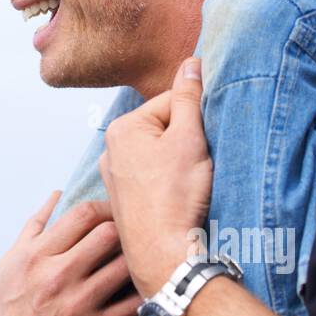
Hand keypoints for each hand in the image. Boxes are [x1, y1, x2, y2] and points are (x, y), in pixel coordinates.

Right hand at [0, 189, 141, 315]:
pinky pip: (133, 303)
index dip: (105, 207)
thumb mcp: (9, 266)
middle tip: (133, 233)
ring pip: (126, 265)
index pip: (82, 215)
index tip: (113, 213)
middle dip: (124, 229)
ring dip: (137, 258)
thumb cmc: (11, 312)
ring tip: (142, 257)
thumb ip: (33, 228)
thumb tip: (56, 195)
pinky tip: (145, 286)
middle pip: (109, 235)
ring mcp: (79, 305)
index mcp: (35, 257)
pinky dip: (143, 291)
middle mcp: (57, 278)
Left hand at [98, 58, 212, 298]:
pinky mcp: (125, 200)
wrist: (163, 253)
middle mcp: (110, 149)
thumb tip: (191, 62)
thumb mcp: (190, 138)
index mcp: (122, 127)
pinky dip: (168, 185)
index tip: (205, 144)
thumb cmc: (175, 196)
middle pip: (165, 129)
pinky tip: (178, 200)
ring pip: (159, 156)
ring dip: (179, 164)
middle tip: (196, 168)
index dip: (197, 121)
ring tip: (188, 186)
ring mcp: (114, 177)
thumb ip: (189, 97)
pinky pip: (153, 179)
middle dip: (187, 143)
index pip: (172, 103)